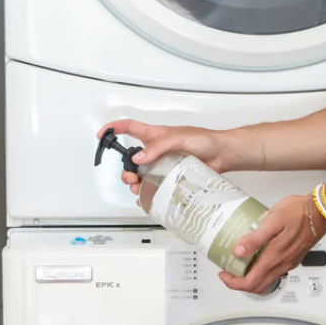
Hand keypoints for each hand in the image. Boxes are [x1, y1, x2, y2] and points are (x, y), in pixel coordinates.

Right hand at [98, 119, 247, 195]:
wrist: (223, 155)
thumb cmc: (206, 141)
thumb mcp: (180, 138)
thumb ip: (159, 146)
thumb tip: (140, 156)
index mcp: (155, 136)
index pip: (129, 127)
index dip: (114, 129)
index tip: (102, 134)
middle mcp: (157, 151)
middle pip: (131, 159)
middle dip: (126, 169)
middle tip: (131, 177)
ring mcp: (163, 165)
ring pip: (141, 175)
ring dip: (136, 183)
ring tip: (139, 188)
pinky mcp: (172, 178)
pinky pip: (155, 186)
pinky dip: (148, 193)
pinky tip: (148, 196)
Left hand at [220, 193, 325, 294]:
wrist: (320, 212)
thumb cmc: (298, 213)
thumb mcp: (272, 221)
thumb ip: (254, 239)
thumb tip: (238, 252)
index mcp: (274, 258)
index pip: (250, 282)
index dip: (233, 283)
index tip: (223, 274)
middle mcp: (282, 264)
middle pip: (258, 286)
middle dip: (240, 283)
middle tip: (229, 272)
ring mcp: (288, 262)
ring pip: (267, 280)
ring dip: (251, 278)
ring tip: (241, 264)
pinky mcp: (293, 258)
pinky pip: (275, 271)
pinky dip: (262, 270)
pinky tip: (257, 256)